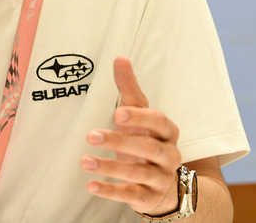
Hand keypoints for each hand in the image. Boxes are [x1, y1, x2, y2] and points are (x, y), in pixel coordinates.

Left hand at [81, 57, 181, 215]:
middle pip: (148, 147)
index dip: (140, 117)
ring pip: (138, 173)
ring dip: (110, 167)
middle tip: (91, 135)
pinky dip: (111, 191)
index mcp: (168, 131)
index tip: (118, 113)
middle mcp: (169, 154)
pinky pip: (132, 195)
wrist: (164, 182)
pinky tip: (91, 185)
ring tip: (85, 161)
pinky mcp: (150, 197)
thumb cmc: (146, 139)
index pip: (158, 121)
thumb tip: (120, 58)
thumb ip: (129, 88)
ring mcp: (161, 177)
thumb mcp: (139, 114)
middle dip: (119, 141)